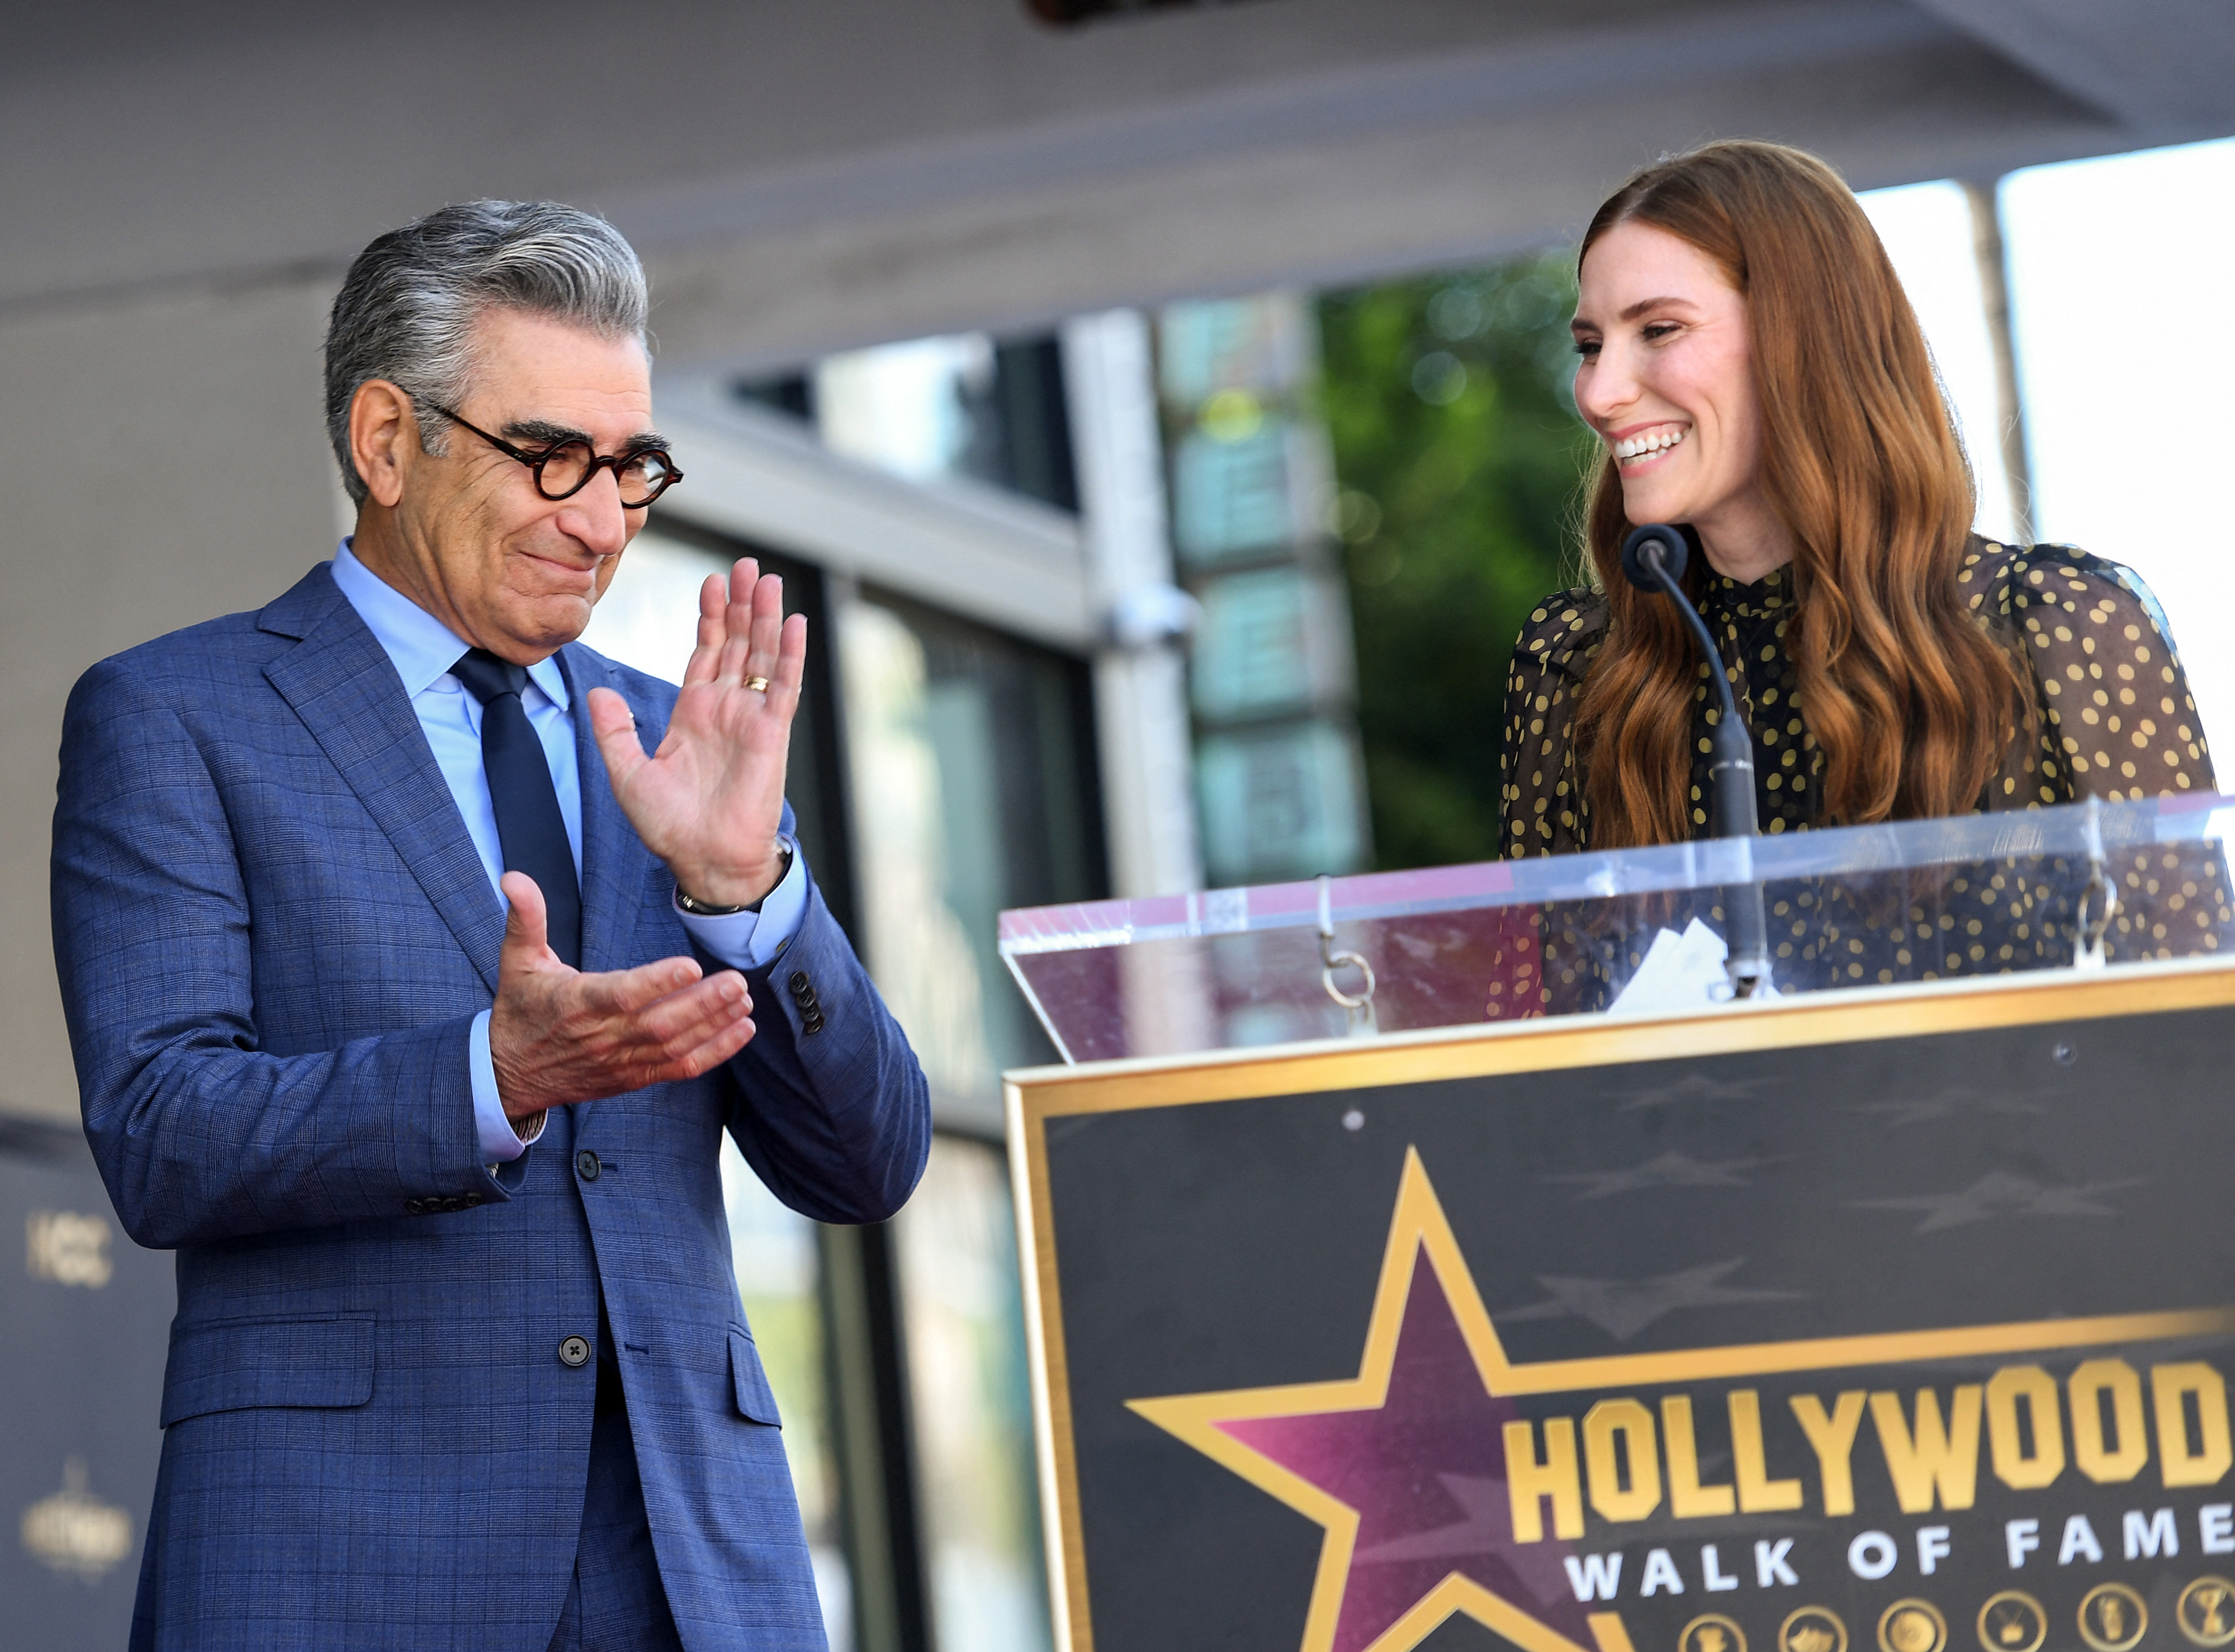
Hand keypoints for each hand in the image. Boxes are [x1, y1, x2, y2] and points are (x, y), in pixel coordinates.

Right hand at [488, 872, 756, 1117]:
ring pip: (674, 1047)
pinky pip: (679, 1069)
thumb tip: (514, 878)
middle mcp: (601, 1035)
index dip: (656, 983)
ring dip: (714, 1025)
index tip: (689, 966)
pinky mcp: (634, 1077)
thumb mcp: (516, 961)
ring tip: (743, 1001)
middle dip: (702, 1004)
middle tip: (736, 981)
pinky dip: (714, 1053)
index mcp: (575, 1003)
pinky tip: (741, 1030)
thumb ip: (525, 917)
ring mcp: (620, 1060)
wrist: (509, 1074)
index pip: (620, 994)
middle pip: (658, 1023)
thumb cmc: (521, 1010)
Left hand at [588, 557, 804, 907]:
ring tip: (765, 579)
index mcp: (693, 714)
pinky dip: (790, 653)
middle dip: (739, 604)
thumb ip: (613, 730)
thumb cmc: (668, 826)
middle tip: (744, 564)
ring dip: (764, 617)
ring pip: (761, 655)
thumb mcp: (627, 773)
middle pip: (737, 643)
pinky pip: (784, 685)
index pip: (705, 653)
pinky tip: (792, 622)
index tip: (710, 582)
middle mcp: (725, 709)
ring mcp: (751, 718)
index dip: (708, 617)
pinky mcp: (772, 732)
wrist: (704, 859)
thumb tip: (596, 691)